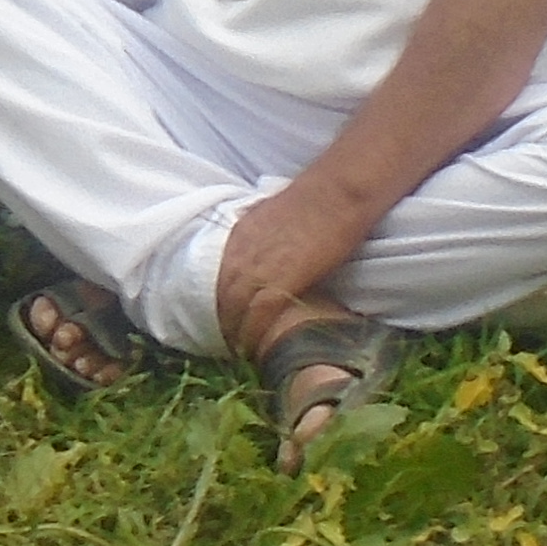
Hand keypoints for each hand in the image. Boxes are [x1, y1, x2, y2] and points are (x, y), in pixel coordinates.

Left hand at [214, 176, 374, 359]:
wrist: (333, 196)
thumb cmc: (309, 201)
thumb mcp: (267, 217)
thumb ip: (254, 238)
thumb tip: (254, 250)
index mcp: (236, 237)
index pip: (213, 277)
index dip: (215, 300)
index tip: (220, 316)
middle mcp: (238, 254)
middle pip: (218, 296)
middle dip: (221, 319)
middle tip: (227, 339)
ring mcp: (256, 268)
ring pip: (233, 309)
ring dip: (234, 331)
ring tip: (239, 349)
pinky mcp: (279, 281)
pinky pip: (259, 315)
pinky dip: (254, 333)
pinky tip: (255, 347)